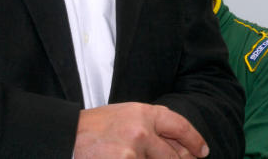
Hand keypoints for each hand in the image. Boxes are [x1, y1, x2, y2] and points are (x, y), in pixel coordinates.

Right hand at [74, 102, 208, 157]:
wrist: (65, 137)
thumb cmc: (94, 129)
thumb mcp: (126, 117)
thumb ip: (151, 128)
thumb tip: (178, 147)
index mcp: (144, 112)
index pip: (179, 126)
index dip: (194, 141)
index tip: (202, 152)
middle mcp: (141, 130)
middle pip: (172, 155)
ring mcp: (132, 151)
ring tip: (140, 156)